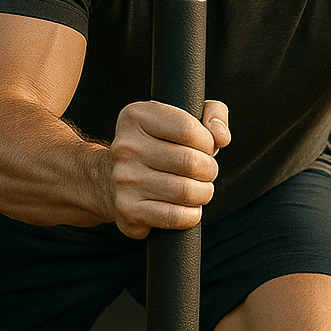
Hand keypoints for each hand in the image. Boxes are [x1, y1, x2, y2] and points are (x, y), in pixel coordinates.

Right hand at [108, 99, 230, 238]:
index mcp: (137, 117)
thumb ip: (212, 113)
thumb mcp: (183, 117)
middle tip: (205, 172)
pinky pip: (176, 217)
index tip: (205, 148)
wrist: (109, 180)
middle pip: (190, 162)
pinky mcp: (127, 210)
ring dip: (203, 193)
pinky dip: (191, 215)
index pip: (188, 129)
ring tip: (198, 189)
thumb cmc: (159, 147)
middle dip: (209, 170)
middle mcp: (125, 147)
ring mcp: (123, 180)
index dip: (208, 142)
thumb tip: (221, 136)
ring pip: (187, 192)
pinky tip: (186, 207)